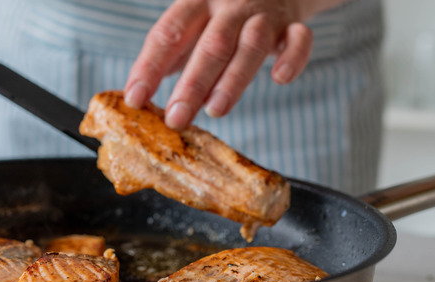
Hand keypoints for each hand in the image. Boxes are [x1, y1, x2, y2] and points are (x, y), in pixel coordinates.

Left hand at [125, 0, 332, 129]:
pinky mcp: (292, 24)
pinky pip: (299, 39)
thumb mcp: (193, 25)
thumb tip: (141, 99)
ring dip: (233, 80)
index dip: (150, 67)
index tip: (135, 99)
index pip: (168, 33)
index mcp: (196, 1)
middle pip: (210, 44)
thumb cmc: (223, 15)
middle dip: (191, 84)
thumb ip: (173, 55)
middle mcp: (229, 4)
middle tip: (176, 118)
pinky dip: (292, 58)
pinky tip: (279, 79)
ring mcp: (264, 13)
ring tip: (215, 111)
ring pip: (251, 45)